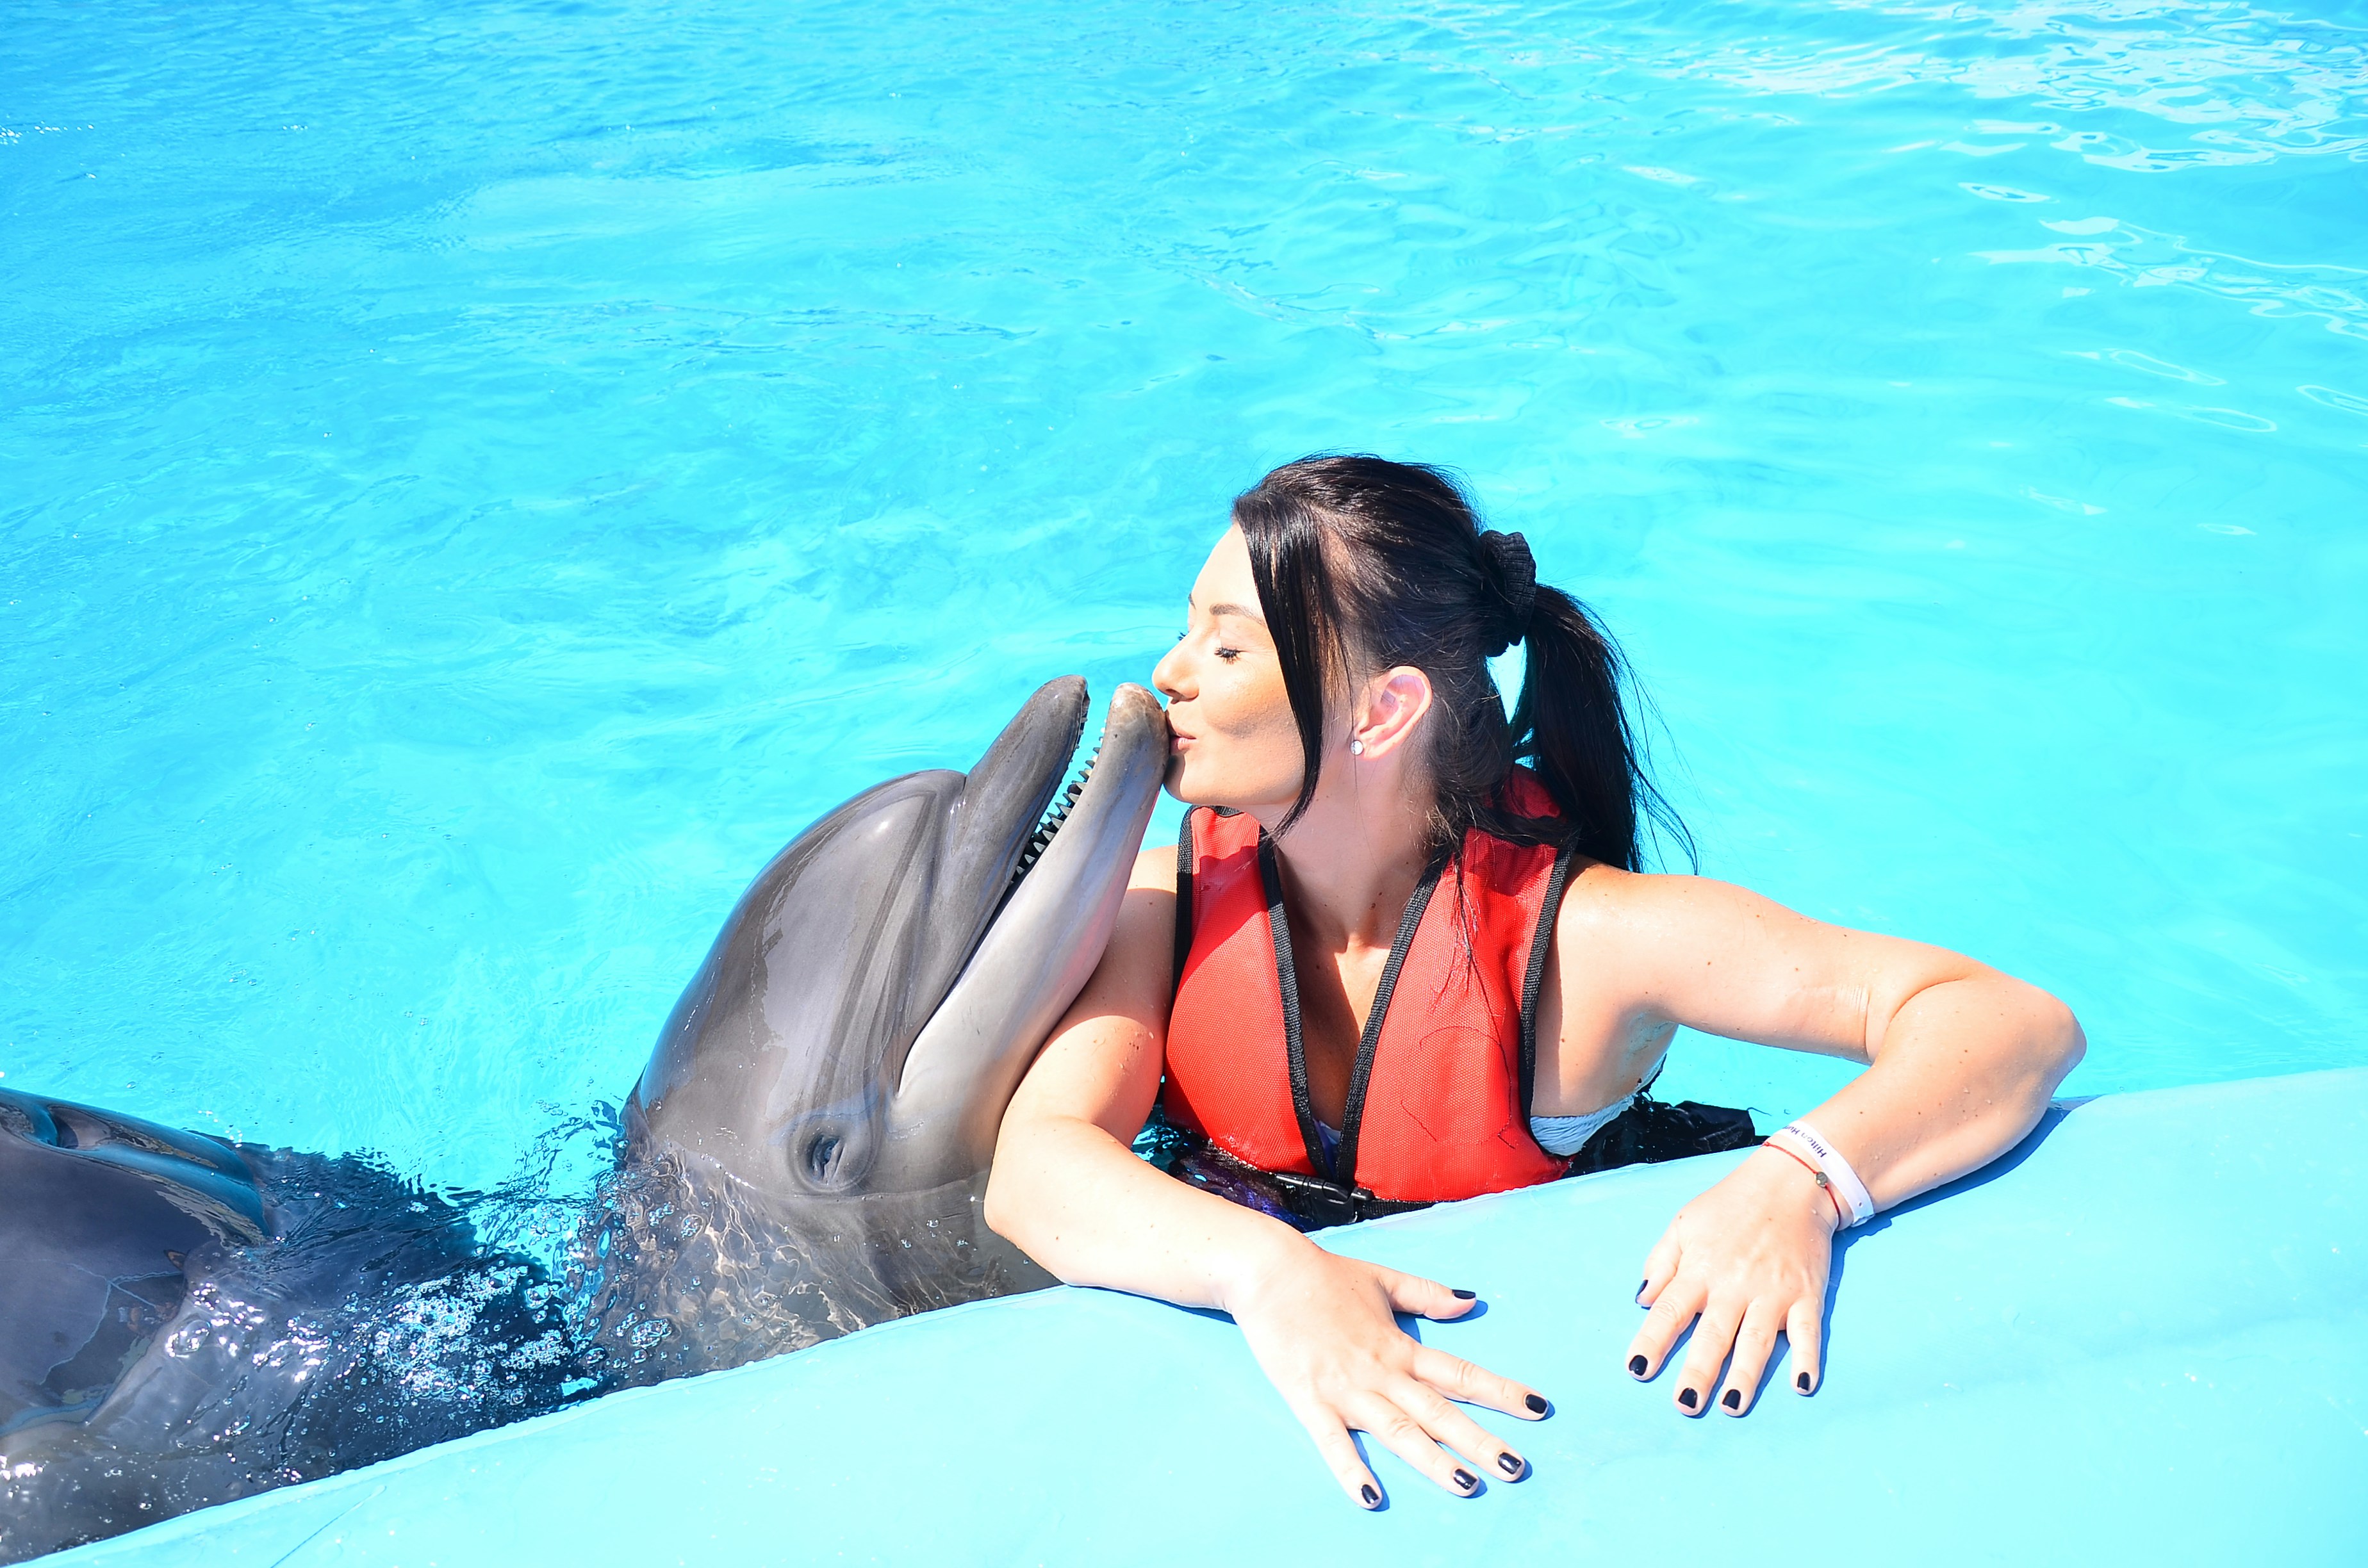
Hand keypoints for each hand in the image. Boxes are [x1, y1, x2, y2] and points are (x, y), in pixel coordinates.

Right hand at [1223, 1239, 1548, 1508]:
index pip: (1461, 1373)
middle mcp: (1381, 1371)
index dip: (1501, 1391)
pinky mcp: (1309, 1400)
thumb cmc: (1324, 1276)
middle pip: (1439, 1411)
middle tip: (1517, 1468)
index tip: (1538, 1408)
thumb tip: (1471, 1300)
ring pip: (1397, 1430)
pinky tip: (1370, 1497)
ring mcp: (1346, 1389)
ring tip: (1467, 1486)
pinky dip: (1351, 1469)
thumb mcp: (1383, 1279)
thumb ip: (1428, 1294)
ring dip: (1432, 1460)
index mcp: (1400, 1346)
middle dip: (1480, 1441)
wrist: (1267, 1271)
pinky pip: (1333, 1441)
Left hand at [1627, 1146, 1838, 1413]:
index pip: (1669, 1310)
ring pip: (1756, 1340)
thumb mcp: (1685, 1222)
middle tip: (1684, 1405)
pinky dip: (1807, 1358)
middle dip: (1698, 1372)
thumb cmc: (1731, 1205)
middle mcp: (1734, 1284)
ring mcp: (1773, 1291)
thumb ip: (1661, 1261)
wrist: (1791, 1183)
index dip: (1652, 1341)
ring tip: (1731, 1405)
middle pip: (1712, 1335)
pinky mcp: (1807, 1294)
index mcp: (1700, 1268)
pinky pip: (1808, 1332)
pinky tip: (1802, 1385)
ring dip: (1745, 1375)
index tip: (1636, 1371)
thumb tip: (1643, 1300)